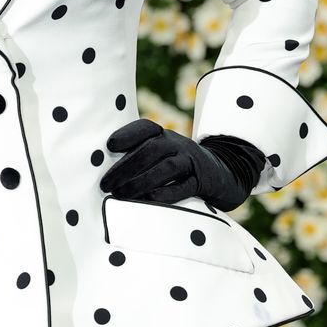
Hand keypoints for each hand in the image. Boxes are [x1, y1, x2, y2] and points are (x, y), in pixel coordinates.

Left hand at [99, 119, 249, 210]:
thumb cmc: (176, 163)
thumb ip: (138, 155)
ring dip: (140, 182)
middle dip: (125, 167)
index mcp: (163, 134)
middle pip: (150, 151)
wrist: (220, 172)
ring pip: (165, 168)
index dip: (127, 134)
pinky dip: (166, 193)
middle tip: (106, 184)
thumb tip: (105, 170)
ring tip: (119, 195)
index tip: (108, 146)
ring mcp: (190, 161)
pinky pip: (184, 187)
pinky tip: (149, 199)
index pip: (144, 128)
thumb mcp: (161, 151)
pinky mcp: (202, 181)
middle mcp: (176, 143)